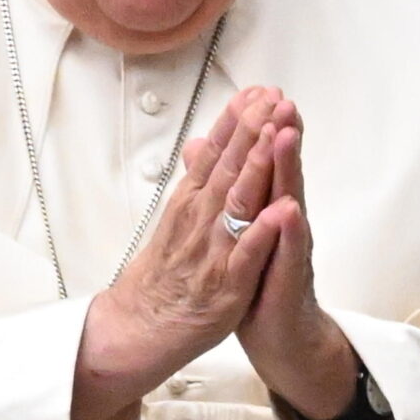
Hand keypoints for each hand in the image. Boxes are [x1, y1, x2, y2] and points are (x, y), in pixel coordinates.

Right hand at [71, 89, 295, 419]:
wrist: (140, 328)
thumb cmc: (164, 274)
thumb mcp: (177, 219)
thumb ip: (196, 180)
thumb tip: (202, 142)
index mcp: (191, 202)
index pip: (216, 153)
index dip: (238, 121)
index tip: (257, 91)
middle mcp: (200, 219)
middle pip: (228, 167)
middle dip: (252, 130)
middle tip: (271, 97)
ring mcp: (214, 249)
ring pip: (238, 202)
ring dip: (258, 166)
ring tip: (276, 134)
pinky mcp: (227, 284)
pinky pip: (247, 254)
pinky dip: (262, 231)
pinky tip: (279, 209)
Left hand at [235, 119, 345, 416]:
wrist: (282, 333)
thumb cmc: (257, 280)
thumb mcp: (237, 229)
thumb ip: (225, 185)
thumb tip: (202, 147)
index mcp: (265, 208)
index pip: (264, 160)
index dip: (262, 127)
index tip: (261, 91)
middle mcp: (283, 222)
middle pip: (281, 172)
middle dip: (281, 136)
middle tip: (283, 102)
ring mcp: (289, 249)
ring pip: (288, 203)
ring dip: (289, 170)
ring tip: (287, 137)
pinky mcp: (288, 280)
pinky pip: (289, 255)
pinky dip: (290, 233)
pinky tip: (290, 212)